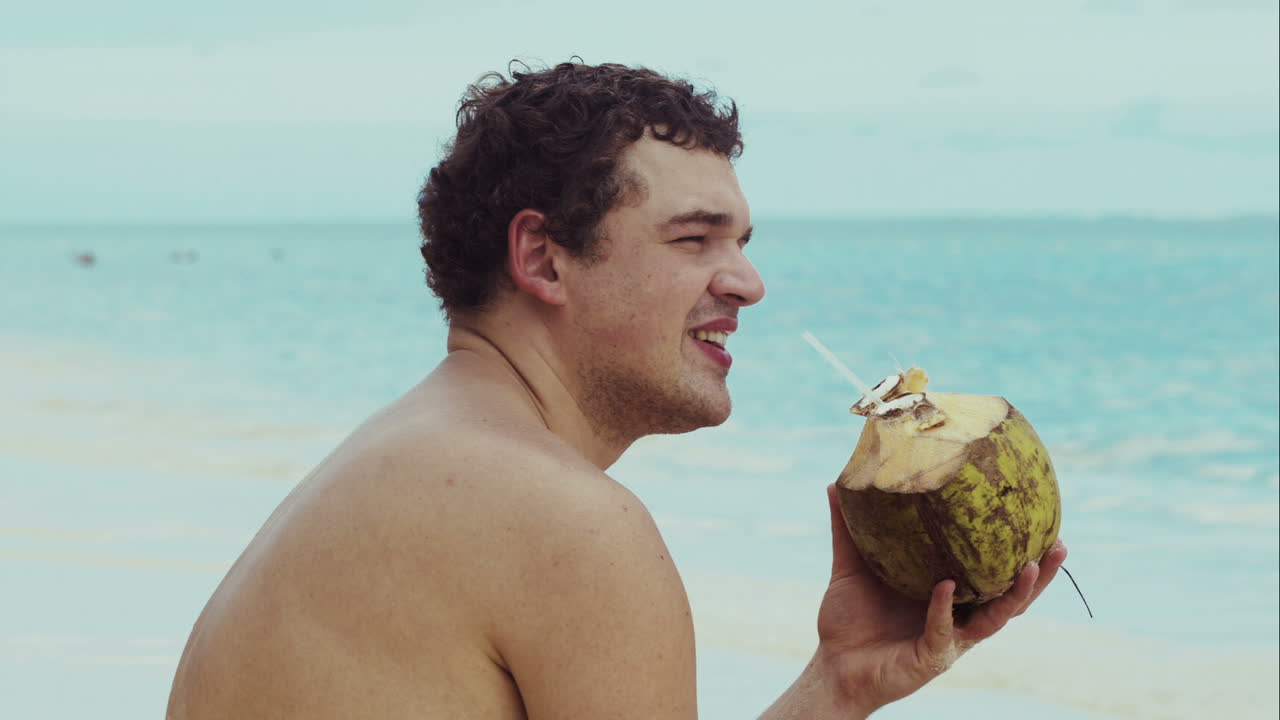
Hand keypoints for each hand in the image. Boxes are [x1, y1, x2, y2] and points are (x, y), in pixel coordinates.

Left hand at [814, 483, 1066, 715]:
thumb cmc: (848, 620)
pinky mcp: (932, 658)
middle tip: (1060, 543)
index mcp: (949, 595)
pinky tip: (946, 586)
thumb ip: (848, 530)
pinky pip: (944, 629)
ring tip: (1028, 566)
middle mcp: (959, 618)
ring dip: (1016, 594)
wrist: (833, 666)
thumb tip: (836, 482)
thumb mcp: (850, 567)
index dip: (1017, 551)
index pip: (992, 572)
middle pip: (1012, 596)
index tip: (1039, 518)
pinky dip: (945, 607)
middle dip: (1040, 574)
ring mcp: (950, 639)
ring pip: (997, 618)